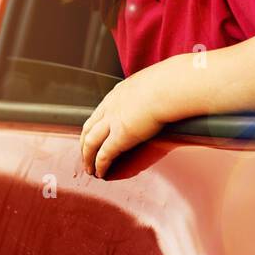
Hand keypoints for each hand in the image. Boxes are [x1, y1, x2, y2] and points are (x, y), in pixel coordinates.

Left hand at [80, 60, 175, 178]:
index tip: (93, 133)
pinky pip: (104, 155)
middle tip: (85, 154)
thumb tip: (161, 90)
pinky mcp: (120, 137)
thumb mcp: (153, 82)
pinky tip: (100, 173)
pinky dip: (100, 165)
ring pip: (90, 142)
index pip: (100, 111)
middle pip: (89, 127)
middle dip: (84, 142)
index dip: (94, 125)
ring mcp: (112, 121)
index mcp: (118, 93)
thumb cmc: (169, 83)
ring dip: (87, 157)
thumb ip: (151, 89)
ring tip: (89, 168)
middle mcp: (110, 107)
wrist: (169, 87)